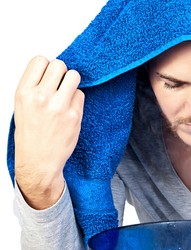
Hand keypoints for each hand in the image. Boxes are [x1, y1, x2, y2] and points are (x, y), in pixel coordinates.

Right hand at [14, 56, 83, 208]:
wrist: (38, 161)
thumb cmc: (30, 134)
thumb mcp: (22, 106)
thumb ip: (34, 86)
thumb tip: (50, 70)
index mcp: (24, 92)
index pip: (40, 60)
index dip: (47, 66)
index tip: (49, 75)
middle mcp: (40, 96)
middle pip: (59, 65)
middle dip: (61, 72)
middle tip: (60, 85)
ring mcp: (59, 105)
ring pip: (74, 76)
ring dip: (72, 82)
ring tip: (67, 94)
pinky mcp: (74, 114)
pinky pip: (81, 94)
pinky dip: (77, 99)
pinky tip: (70, 109)